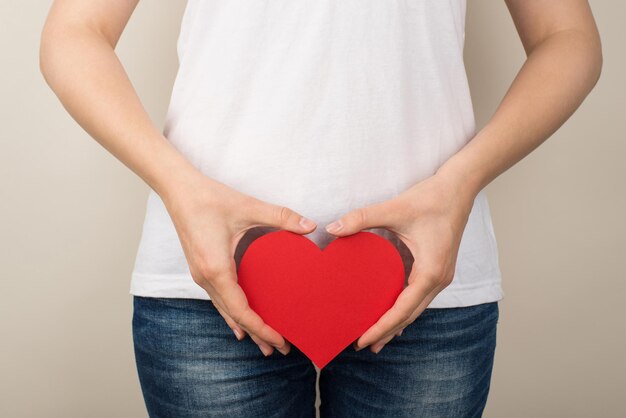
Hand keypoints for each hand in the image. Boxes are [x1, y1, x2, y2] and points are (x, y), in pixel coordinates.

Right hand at [163, 175, 316, 356]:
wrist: (179, 190)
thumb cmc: (209, 199)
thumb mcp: (248, 207)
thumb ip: (281, 217)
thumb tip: (310, 225)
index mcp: (216, 268)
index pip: (241, 310)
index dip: (261, 328)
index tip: (280, 340)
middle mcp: (206, 278)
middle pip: (234, 316)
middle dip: (258, 334)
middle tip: (280, 349)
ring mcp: (201, 275)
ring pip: (225, 310)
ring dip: (245, 327)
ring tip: (264, 343)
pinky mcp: (201, 269)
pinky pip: (219, 299)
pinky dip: (232, 314)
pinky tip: (238, 324)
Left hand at [324, 169, 476, 353]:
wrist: (459, 187)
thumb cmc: (432, 198)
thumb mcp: (394, 208)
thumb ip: (362, 218)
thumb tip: (332, 229)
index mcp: (431, 271)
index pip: (403, 309)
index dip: (382, 327)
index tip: (363, 340)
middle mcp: (439, 278)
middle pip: (410, 314)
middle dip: (387, 331)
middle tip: (362, 345)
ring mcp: (441, 274)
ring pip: (416, 307)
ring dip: (396, 322)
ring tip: (375, 336)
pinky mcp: (438, 267)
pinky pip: (419, 294)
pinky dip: (404, 307)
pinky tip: (392, 312)